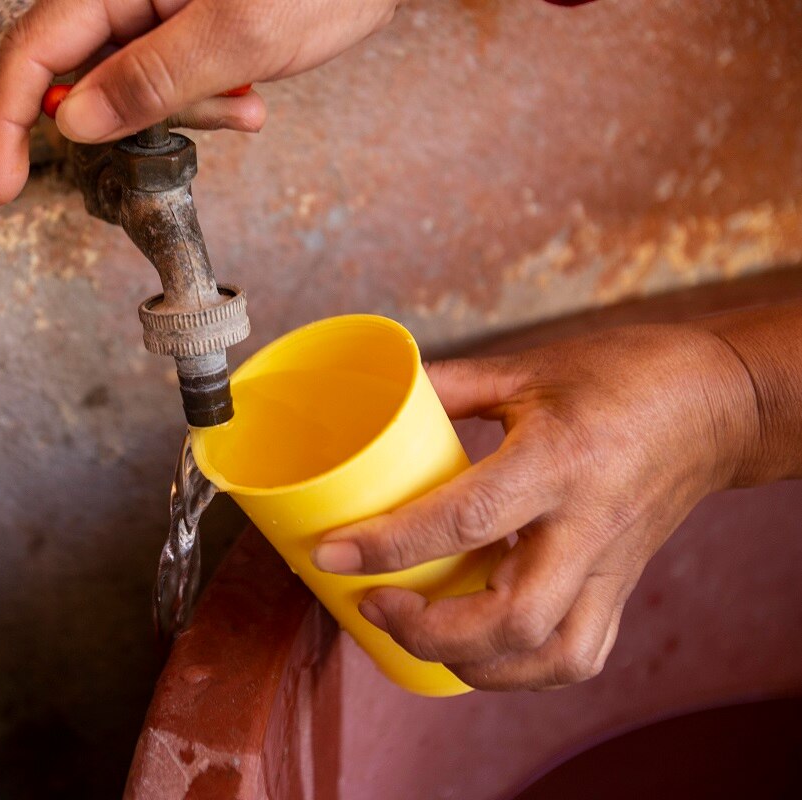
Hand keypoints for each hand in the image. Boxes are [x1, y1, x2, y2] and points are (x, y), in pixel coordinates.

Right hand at [0, 0, 401, 203]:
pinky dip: (209, 105)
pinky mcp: (188, 30)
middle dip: (129, 124)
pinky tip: (251, 100)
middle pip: (82, 78)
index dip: (8, 123)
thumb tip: (74, 122)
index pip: (34, 54)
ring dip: (186, 117)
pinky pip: (173, 85)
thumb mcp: (237, 33)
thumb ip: (150, 78)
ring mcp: (158, 13)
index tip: (2, 186)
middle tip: (184, 131)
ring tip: (244, 105)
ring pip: (133, 92)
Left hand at [312, 323, 756, 689]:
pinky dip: (522, 670)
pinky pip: (578, 654)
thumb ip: (448, 387)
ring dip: (474, 664)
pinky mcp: (622, 586)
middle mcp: (588, 525)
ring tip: (420, 633)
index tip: (333, 555)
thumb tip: (376, 400)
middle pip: (511, 617)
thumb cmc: (623, 375)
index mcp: (560, 459)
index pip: (466, 519)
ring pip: (551, 655)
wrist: (718, 403)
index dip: (391, 545)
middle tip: (375, 603)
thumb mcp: (528, 367)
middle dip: (428, 630)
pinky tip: (480, 649)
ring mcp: (611, 565)